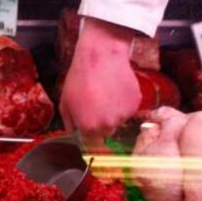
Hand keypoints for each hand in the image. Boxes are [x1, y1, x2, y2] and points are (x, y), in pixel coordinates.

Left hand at [59, 17, 141, 149]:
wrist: (101, 57)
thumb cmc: (79, 78)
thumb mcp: (65, 101)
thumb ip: (69, 122)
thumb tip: (73, 132)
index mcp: (89, 127)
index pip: (92, 143)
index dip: (90, 135)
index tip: (89, 128)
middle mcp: (108, 125)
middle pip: (106, 132)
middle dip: (101, 123)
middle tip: (96, 105)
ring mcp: (124, 115)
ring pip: (119, 120)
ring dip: (113, 112)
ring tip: (105, 93)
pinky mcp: (135, 104)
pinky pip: (129, 109)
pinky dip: (124, 103)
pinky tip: (116, 88)